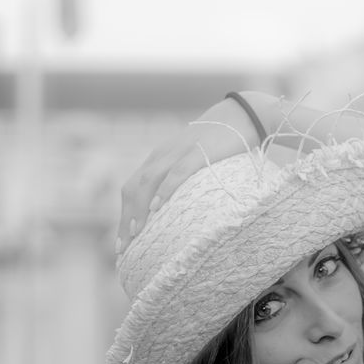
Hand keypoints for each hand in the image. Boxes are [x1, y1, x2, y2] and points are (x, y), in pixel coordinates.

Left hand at [115, 95, 264, 261]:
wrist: (241, 115)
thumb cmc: (220, 144)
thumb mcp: (193, 162)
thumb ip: (181, 182)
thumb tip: (179, 216)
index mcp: (158, 159)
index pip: (132, 189)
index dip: (123, 216)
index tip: (121, 245)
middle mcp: (162, 156)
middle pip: (134, 188)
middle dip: (126, 218)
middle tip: (124, 248)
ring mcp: (179, 153)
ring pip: (149, 181)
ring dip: (139, 208)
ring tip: (136, 233)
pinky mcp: (199, 152)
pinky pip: (177, 172)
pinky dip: (164, 190)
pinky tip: (157, 208)